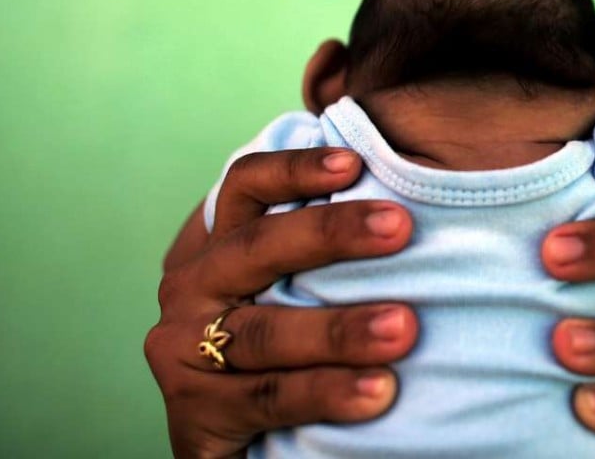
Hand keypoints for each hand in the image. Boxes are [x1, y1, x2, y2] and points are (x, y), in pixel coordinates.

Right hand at [145, 148, 418, 458]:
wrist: (238, 440)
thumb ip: (327, 254)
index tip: (354, 163)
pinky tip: (378, 392)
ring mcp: (184, 349)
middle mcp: (193, 288)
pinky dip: (326, 393)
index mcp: (219, 247)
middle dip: (330, 234)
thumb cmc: (286, 348)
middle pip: (258, 248)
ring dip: (339, 329)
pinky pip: (269, 398)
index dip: (294, 169)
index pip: (246, 188)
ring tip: (403, 328)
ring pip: (267, 331)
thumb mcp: (292, 290)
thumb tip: (411, 206)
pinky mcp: (195, 412)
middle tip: (400, 228)